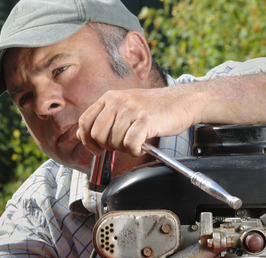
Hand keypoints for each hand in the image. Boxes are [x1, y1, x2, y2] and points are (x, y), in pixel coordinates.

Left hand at [77, 86, 196, 157]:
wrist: (182, 101)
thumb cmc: (154, 108)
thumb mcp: (125, 107)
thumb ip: (104, 119)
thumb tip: (82, 136)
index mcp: (110, 97)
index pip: (84, 121)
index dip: (86, 139)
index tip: (95, 149)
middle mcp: (118, 101)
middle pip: (97, 134)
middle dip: (107, 146)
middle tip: (120, 147)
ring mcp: (132, 109)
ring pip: (114, 141)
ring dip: (124, 149)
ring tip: (135, 143)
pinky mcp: (146, 120)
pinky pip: (130, 144)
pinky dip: (134, 151)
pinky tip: (141, 147)